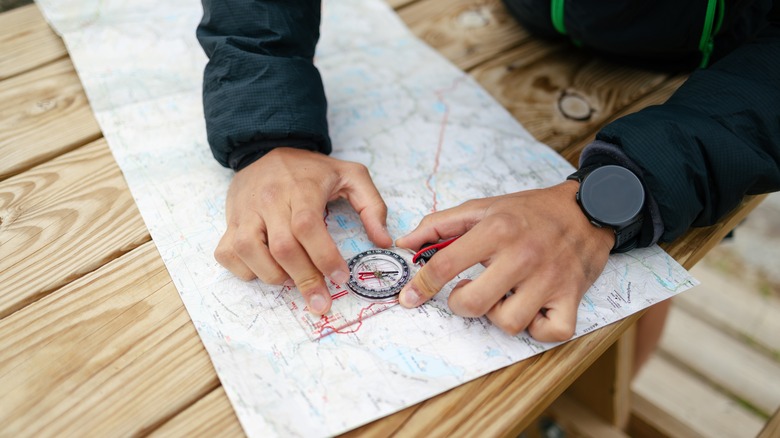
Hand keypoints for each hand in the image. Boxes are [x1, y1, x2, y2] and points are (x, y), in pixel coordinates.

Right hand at [215, 147, 392, 314]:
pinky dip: (246, 271)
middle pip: (282, 247)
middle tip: (321, 301)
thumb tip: (383, 241)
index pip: (308, 227)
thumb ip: (372, 205)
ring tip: (293, 280)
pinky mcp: (229, 222)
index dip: (324, 256)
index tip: (341, 277)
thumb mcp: (351, 175)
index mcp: (300, 188)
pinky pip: (228, 255)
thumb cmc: (311, 170)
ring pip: (250, 253)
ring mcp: (244, 212)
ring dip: (274, 276)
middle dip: (304, 280)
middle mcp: (269, 200)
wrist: (266, 147)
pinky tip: (266, 270)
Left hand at [395, 181, 613, 341]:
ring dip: (498, 315)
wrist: (588, 208)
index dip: (421, 284)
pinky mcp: (572, 297)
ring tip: (504, 295)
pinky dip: (537, 329)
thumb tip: (405, 244)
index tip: (409, 297)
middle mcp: (523, 256)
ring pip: (507, 323)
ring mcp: (549, 279)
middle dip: (461, 303)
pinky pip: (549, 333)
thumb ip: (440, 224)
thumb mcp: (484, 207)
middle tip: (469, 290)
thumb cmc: (530, 212)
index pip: (445, 265)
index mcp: (497, 230)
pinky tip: (532, 310)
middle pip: (473, 303)